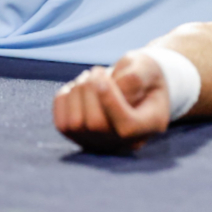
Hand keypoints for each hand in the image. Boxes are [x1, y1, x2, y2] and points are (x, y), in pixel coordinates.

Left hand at [53, 52, 171, 152]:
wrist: (137, 86)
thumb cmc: (144, 76)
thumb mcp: (148, 68)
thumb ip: (135, 77)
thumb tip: (112, 91)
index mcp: (150, 124)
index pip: (127, 126)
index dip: (111, 103)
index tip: (105, 78)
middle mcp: (125, 141)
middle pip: (97, 125)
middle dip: (91, 90)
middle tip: (98, 71)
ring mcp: (102, 143)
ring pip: (76, 125)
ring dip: (78, 92)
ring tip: (90, 77)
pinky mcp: (81, 139)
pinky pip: (62, 124)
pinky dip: (65, 99)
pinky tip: (79, 88)